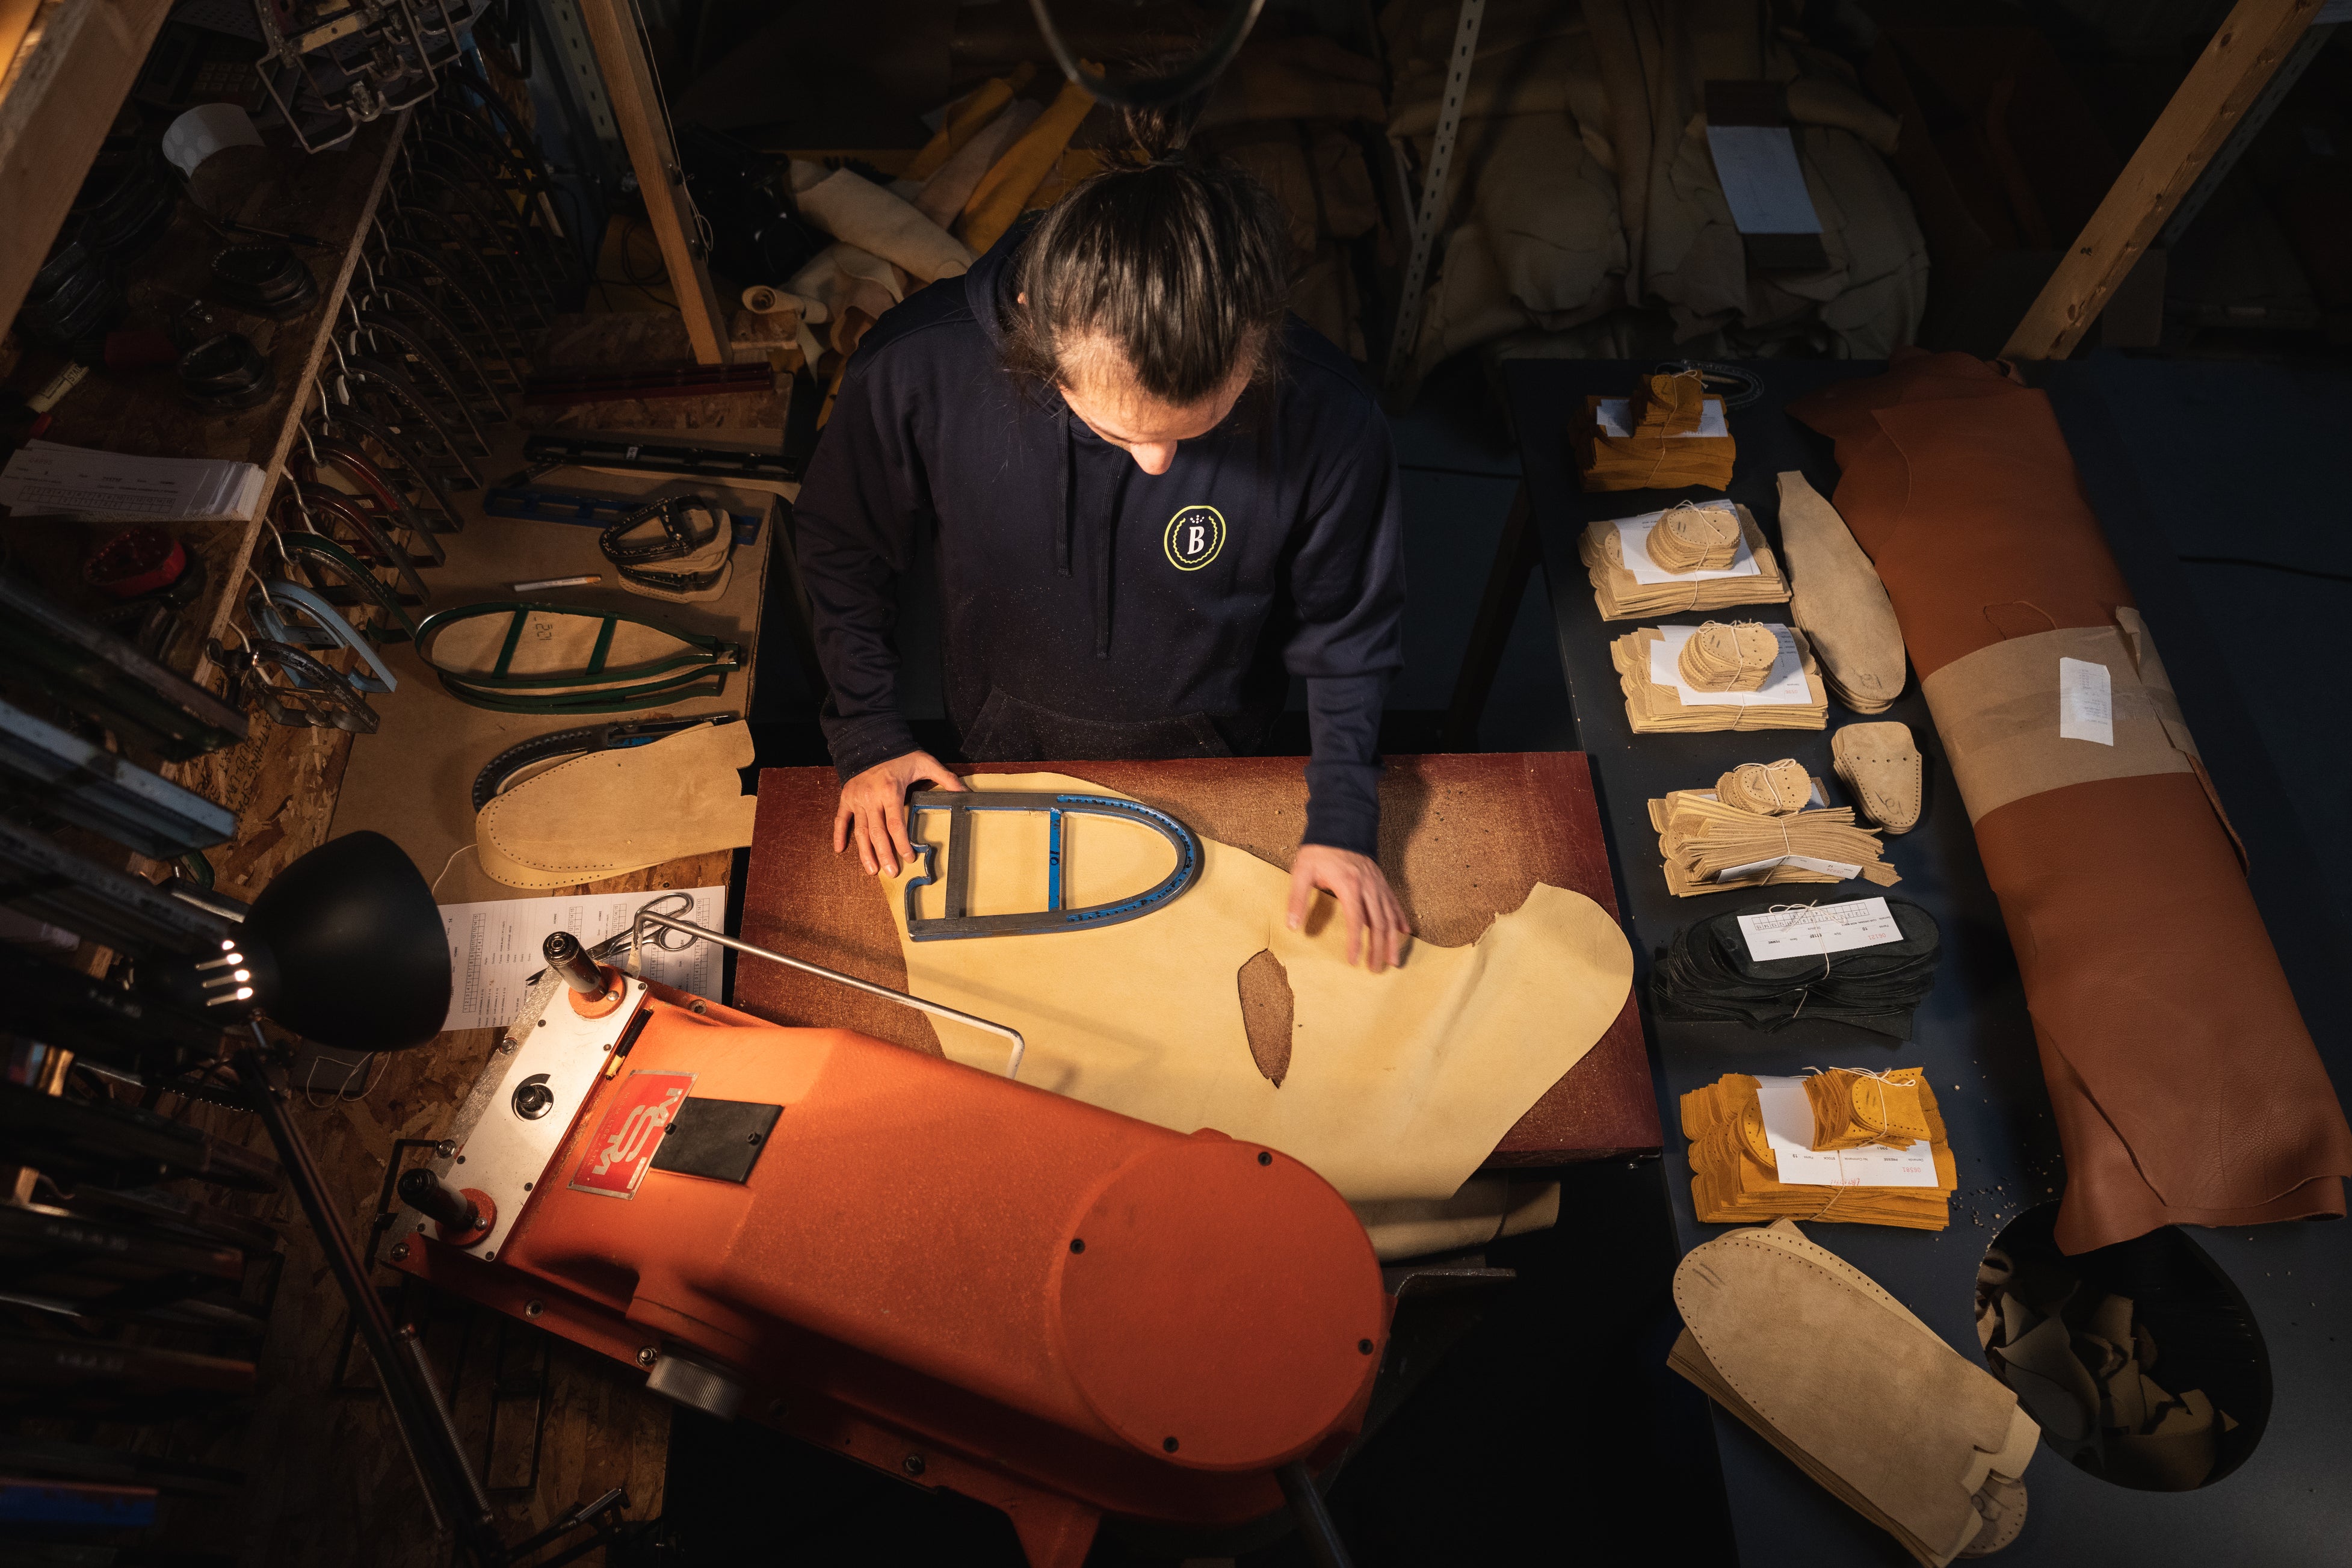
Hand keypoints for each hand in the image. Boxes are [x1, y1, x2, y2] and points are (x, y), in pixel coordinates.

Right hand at [833, 750, 966, 875]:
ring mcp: (856, 798)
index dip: (902, 843)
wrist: (872, 740)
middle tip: (892, 872)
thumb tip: (965, 793)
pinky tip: (839, 850)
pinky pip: (840, 818)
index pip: (896, 824)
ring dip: (865, 852)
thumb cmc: (900, 754)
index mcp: (890, 790)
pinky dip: (839, 834)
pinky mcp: (846, 797)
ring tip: (872, 870)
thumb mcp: (925, 762)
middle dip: (884, 855)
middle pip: (877, 832)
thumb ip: (945, 779)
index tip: (909, 857)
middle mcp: (871, 797)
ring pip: (859, 830)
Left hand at [1287, 844, 1410, 972]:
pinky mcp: (1381, 881)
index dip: (1356, 943)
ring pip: (1389, 916)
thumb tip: (1292, 926)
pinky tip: (1405, 932)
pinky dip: (1400, 918)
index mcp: (1349, 886)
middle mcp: (1368, 887)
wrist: (1339, 825)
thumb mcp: (1302, 871)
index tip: (1355, 962)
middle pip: (1378, 923)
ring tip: (1394, 960)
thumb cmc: (1319, 850)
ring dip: (1392, 940)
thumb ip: (1297, 898)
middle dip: (1379, 948)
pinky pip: (1394, 902)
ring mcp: (1377, 884)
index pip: (1356, 921)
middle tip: (1378, 970)